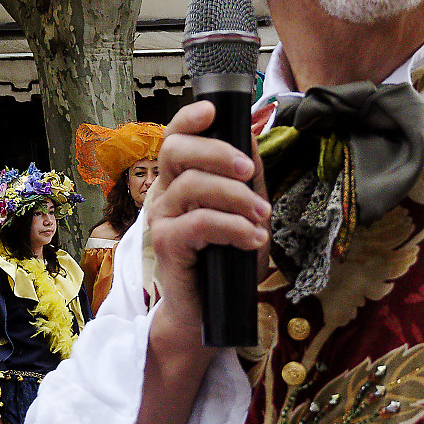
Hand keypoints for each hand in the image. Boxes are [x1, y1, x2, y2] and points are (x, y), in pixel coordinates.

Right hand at [143, 98, 268, 341]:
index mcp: (179, 180)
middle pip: (176, 150)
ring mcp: (161, 218)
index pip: (174, 138)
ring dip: (237, 197)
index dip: (189, 119)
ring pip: (194, 185)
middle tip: (249, 171)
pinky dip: (233, 227)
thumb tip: (250, 138)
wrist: (210, 313)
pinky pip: (199, 222)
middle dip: (217, 151)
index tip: (213, 110)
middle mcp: (164, 194)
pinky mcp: (165, 244)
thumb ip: (247, 179)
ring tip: (262, 216)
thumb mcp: (247, 213)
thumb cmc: (227, 262)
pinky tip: (253, 238)